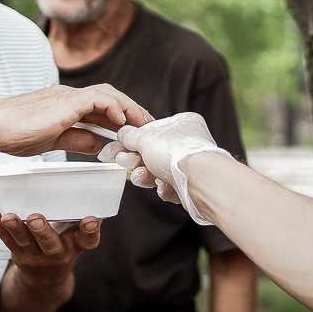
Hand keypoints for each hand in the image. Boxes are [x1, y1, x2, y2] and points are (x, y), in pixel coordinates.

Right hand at [0, 84, 152, 157]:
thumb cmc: (16, 133)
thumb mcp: (53, 139)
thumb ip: (77, 139)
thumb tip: (99, 144)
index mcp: (68, 104)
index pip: (103, 104)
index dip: (123, 115)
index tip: (136, 130)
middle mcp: (71, 96)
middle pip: (111, 96)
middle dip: (132, 110)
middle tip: (148, 127)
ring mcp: (68, 96)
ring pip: (108, 94)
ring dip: (128, 108)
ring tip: (142, 124)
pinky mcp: (65, 101)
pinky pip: (97, 98)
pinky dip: (112, 107)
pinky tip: (121, 121)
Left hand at [0, 210, 100, 288]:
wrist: (45, 278)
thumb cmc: (65, 244)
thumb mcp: (77, 236)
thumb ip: (81, 218)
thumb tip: (97, 192)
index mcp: (75, 245)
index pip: (87, 241)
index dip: (90, 231)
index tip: (90, 220)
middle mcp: (57, 252)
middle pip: (50, 243)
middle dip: (42, 231)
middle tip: (36, 218)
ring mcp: (35, 255)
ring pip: (24, 241)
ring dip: (15, 228)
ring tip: (8, 217)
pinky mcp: (17, 253)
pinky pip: (6, 239)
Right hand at [98, 112, 233, 222]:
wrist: (200, 181)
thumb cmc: (177, 152)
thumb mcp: (145, 137)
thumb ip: (130, 136)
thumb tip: (122, 134)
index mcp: (181, 123)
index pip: (149, 131)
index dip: (129, 140)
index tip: (112, 149)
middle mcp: (187, 142)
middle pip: (152, 152)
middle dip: (135, 160)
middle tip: (125, 162)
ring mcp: (189, 165)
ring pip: (158, 171)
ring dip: (145, 175)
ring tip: (141, 176)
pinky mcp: (190, 186)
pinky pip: (169, 186)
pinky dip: (162, 188)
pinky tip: (162, 186)